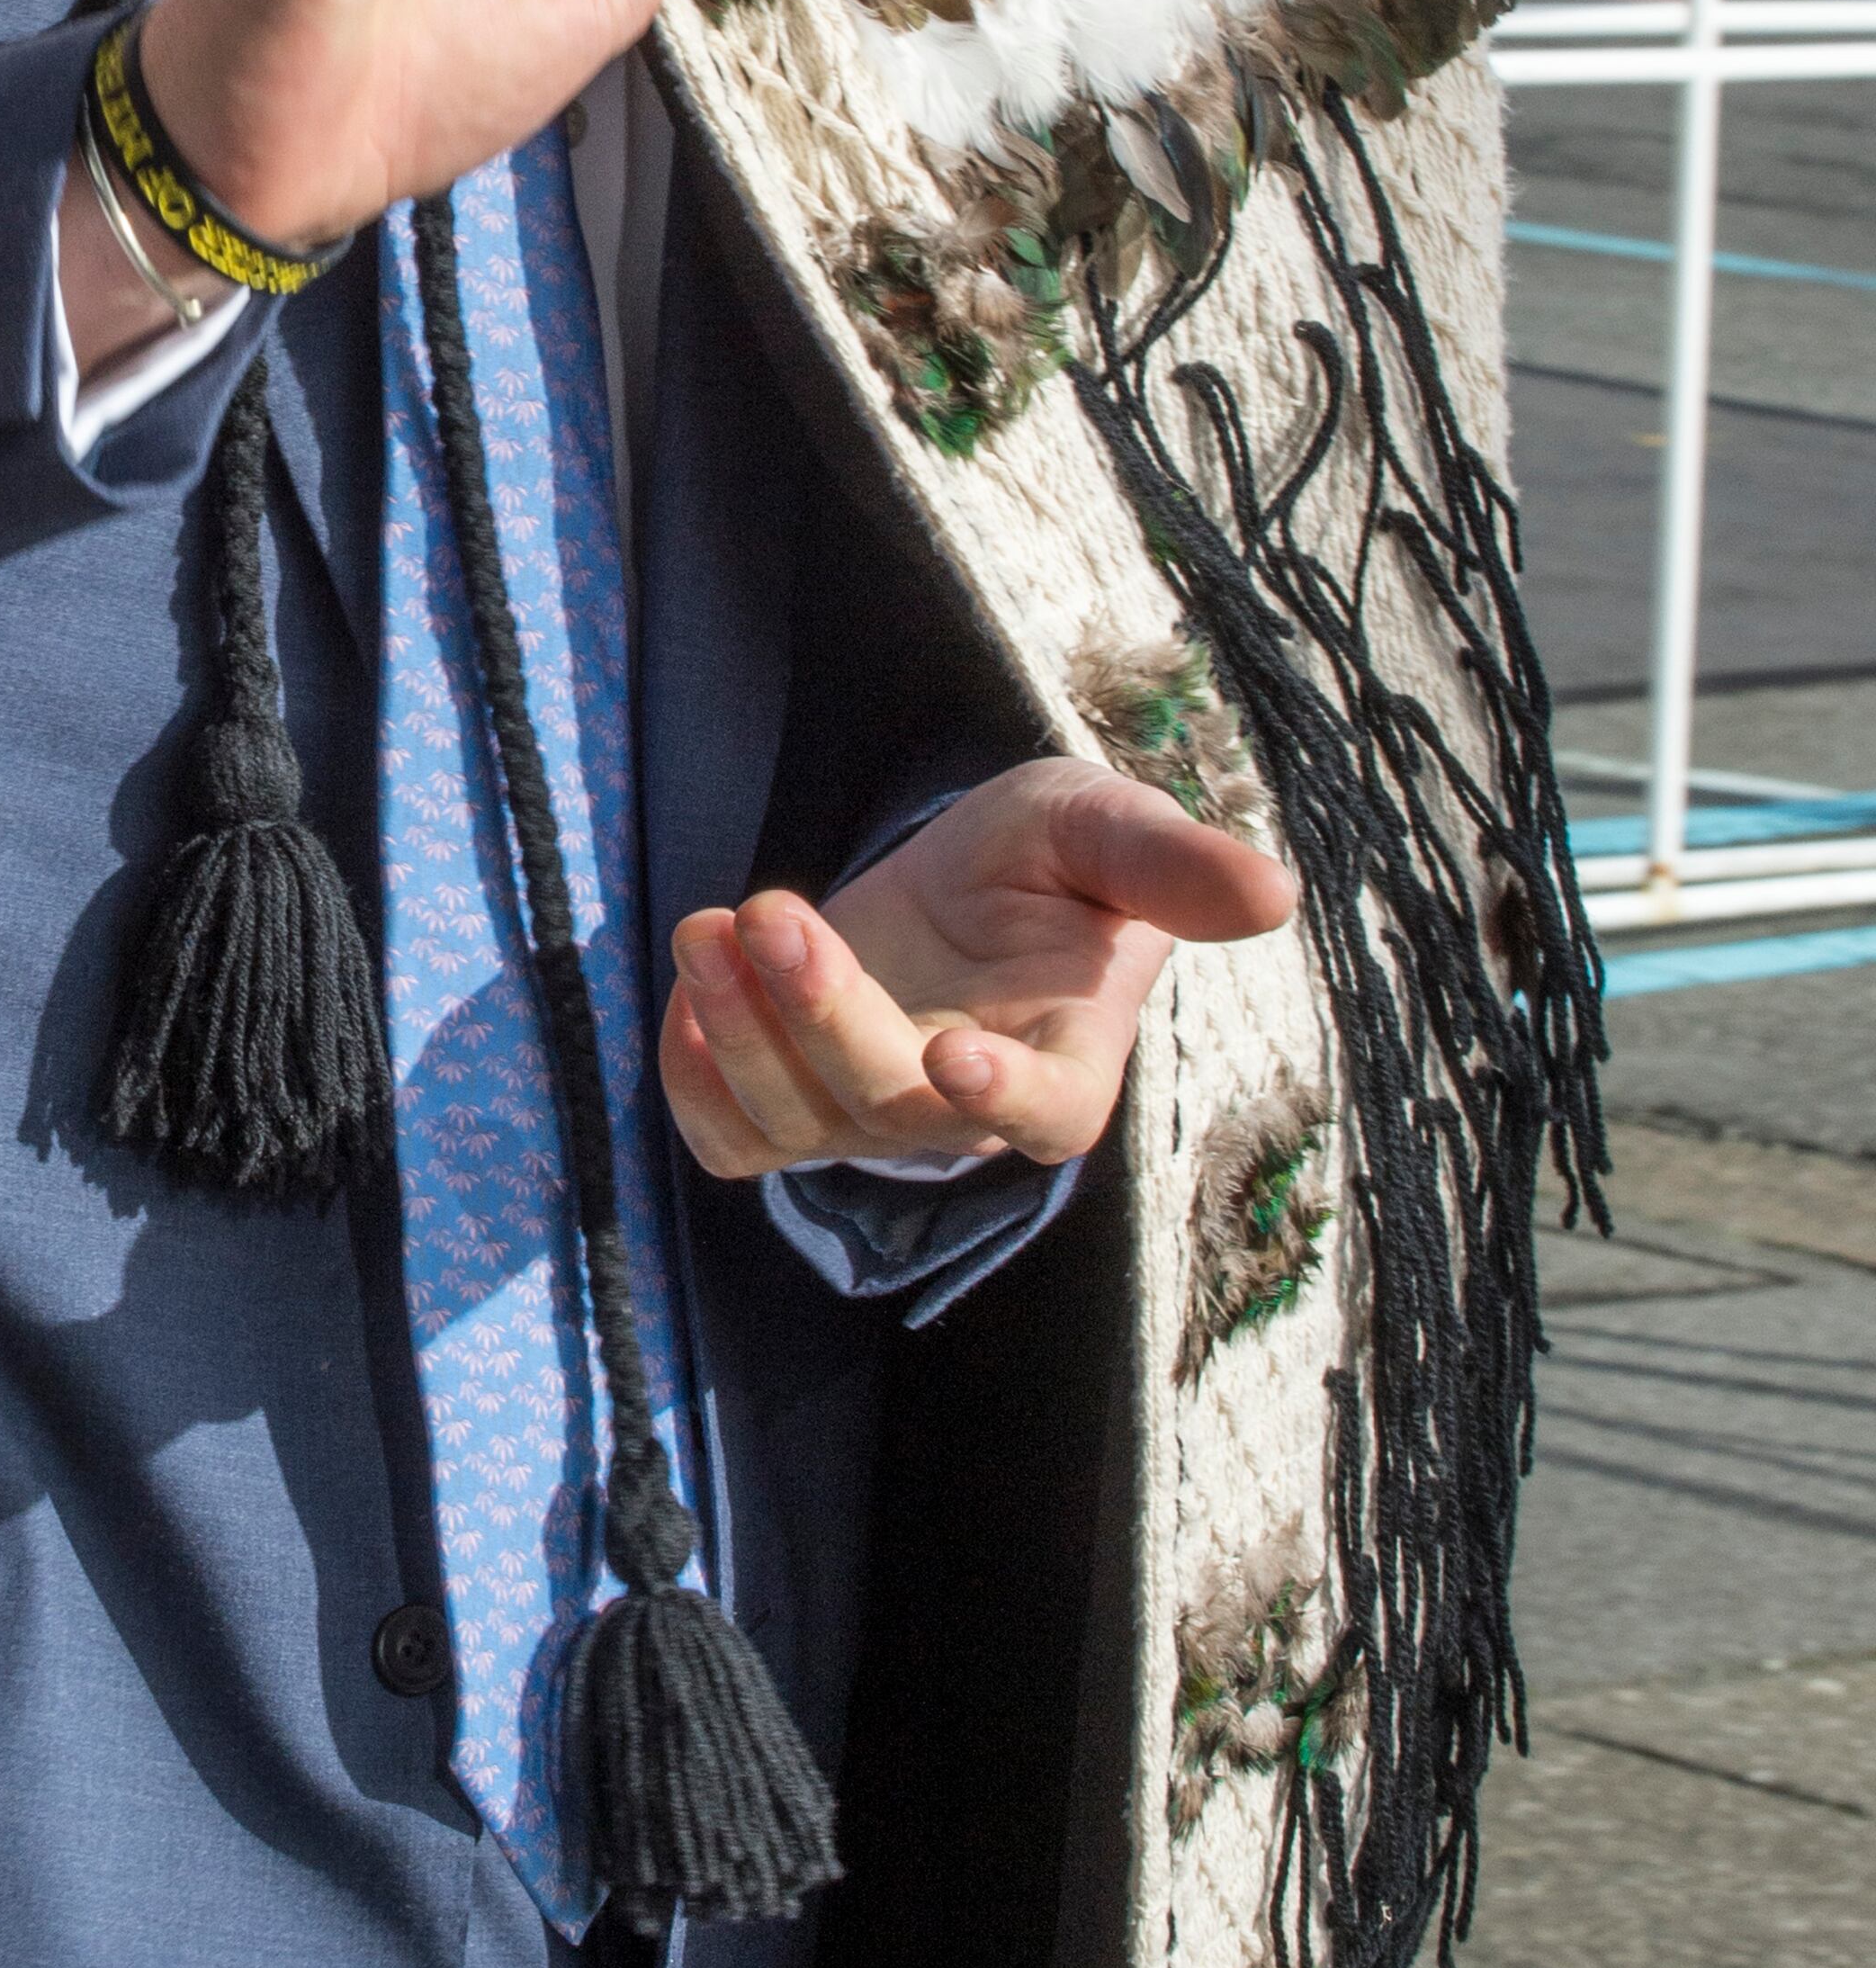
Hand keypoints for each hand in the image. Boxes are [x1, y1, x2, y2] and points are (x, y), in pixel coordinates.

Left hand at [660, 763, 1297, 1181]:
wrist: (970, 872)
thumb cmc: (1055, 856)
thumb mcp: (1109, 830)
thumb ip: (1173, 865)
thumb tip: (1274, 893)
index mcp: (1068, 1060)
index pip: (1044, 1116)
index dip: (1005, 1095)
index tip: (958, 1049)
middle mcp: (964, 1106)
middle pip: (888, 1105)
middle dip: (824, 1013)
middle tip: (775, 910)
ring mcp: (871, 1113)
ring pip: (794, 1123)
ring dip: (740, 1033)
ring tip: (707, 925)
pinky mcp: (794, 1099)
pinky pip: (730, 1138)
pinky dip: (693, 1078)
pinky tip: (692, 982)